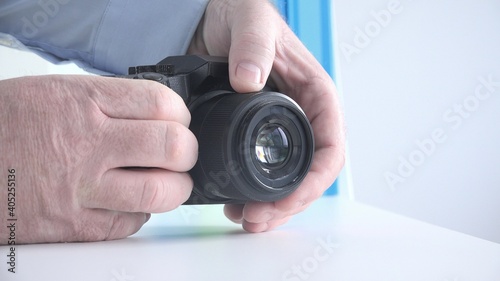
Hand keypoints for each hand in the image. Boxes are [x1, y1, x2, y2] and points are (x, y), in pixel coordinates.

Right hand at [0, 75, 196, 243]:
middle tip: (180, 153)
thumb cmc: (8, 124)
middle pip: (172, 147)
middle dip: (186, 151)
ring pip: (160, 192)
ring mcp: (82, 189)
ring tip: (167, 181)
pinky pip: (131, 223)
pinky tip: (128, 201)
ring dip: (174, 188)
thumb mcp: (58, 92)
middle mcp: (87, 144)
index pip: (162, 104)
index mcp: (85, 103)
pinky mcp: (75, 226)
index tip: (177, 121)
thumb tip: (158, 112)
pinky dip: (139, 213)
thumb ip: (111, 102)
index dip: (180, 114)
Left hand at [189, 0, 344, 231]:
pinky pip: (264, 172)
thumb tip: (249, 82)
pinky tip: (235, 204)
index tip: (286, 200)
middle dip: (289, 204)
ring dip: (273, 207)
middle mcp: (301, 117)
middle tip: (256, 219)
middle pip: (310, 174)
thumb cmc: (241, 16)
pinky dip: (254, 194)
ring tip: (245, 220)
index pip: (330, 149)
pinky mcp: (255, 135)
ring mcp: (279, 130)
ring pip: (289, 180)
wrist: (211, 22)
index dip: (313, 182)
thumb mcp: (251, 21)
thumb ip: (254, 46)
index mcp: (314, 95)